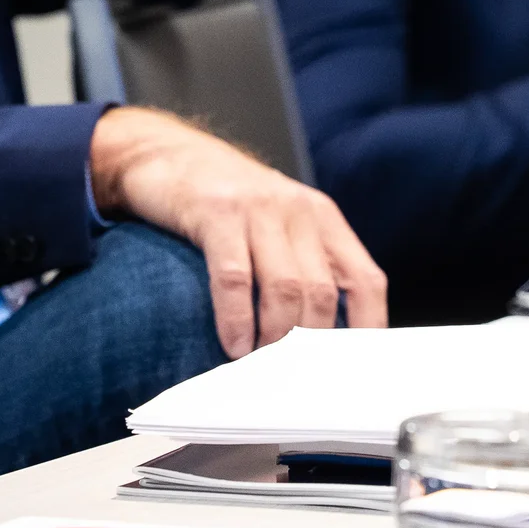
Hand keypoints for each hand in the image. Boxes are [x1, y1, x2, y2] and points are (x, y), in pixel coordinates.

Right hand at [90, 107, 387, 358]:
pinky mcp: (217, 212)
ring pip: (286, 289)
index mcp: (321, 217)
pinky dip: (237, 320)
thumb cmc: (221, 198)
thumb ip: (300, 264)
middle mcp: (296, 210)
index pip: (365, 280)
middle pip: (322, 293)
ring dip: (275, 338)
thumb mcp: (275, 221)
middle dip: (309, 345)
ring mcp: (257, 208)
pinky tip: (233, 343)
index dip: (366, 329)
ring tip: (260, 364)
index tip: (350, 368)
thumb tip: (318, 338)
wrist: (162, 151)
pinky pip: (236, 277)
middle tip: (292, 376)